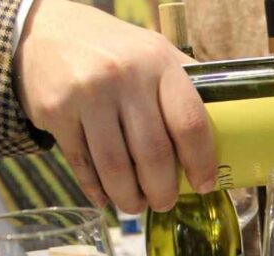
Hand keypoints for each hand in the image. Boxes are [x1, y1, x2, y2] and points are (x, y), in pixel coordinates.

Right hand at [14, 0, 215, 212]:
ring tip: (135, 205)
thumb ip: (186, 86)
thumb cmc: (115, 51)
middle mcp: (124, 77)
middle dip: (162, 190)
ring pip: (115, 166)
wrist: (47, 31)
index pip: (190, 123)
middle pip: (153, 153)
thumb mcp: (155, 54)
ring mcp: (87, 94)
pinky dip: (95, 188)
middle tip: (164, 202)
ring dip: (128, 197)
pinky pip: (82, 163)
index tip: (203, 185)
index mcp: (159, 64)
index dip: (201, 162)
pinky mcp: (55, 111)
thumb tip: (226, 131)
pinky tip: (104, 198)